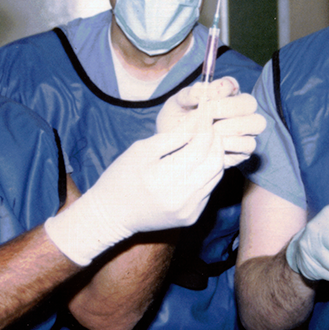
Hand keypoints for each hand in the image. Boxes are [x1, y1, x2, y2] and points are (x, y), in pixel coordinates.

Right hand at [45, 131, 224, 264]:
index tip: (205, 112)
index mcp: (164, 177)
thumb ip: (173, 135)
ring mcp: (189, 210)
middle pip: (215, 162)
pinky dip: (206, 174)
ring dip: (213, 157)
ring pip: (216, 176)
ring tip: (203, 143)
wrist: (112, 215)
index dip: (206, 127)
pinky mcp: (192, 217)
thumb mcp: (141, 150)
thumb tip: (198, 119)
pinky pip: (208, 189)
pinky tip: (196, 165)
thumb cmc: (122, 177)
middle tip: (208, 127)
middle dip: (215, 141)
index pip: (200, 147)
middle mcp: (181, 197)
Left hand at [157, 77, 266, 167]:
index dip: (222, 88)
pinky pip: (249, 144)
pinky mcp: (243, 149)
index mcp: (222, 94)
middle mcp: (237, 109)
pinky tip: (215, 145)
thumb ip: (188, 95)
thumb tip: (201, 89)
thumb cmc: (175, 123)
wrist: (172, 150)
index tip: (207, 96)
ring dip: (234, 126)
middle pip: (249, 102)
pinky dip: (233, 144)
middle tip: (209, 115)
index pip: (230, 84)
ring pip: (256, 123)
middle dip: (229, 107)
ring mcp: (244, 129)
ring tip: (212, 130)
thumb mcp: (175, 105)